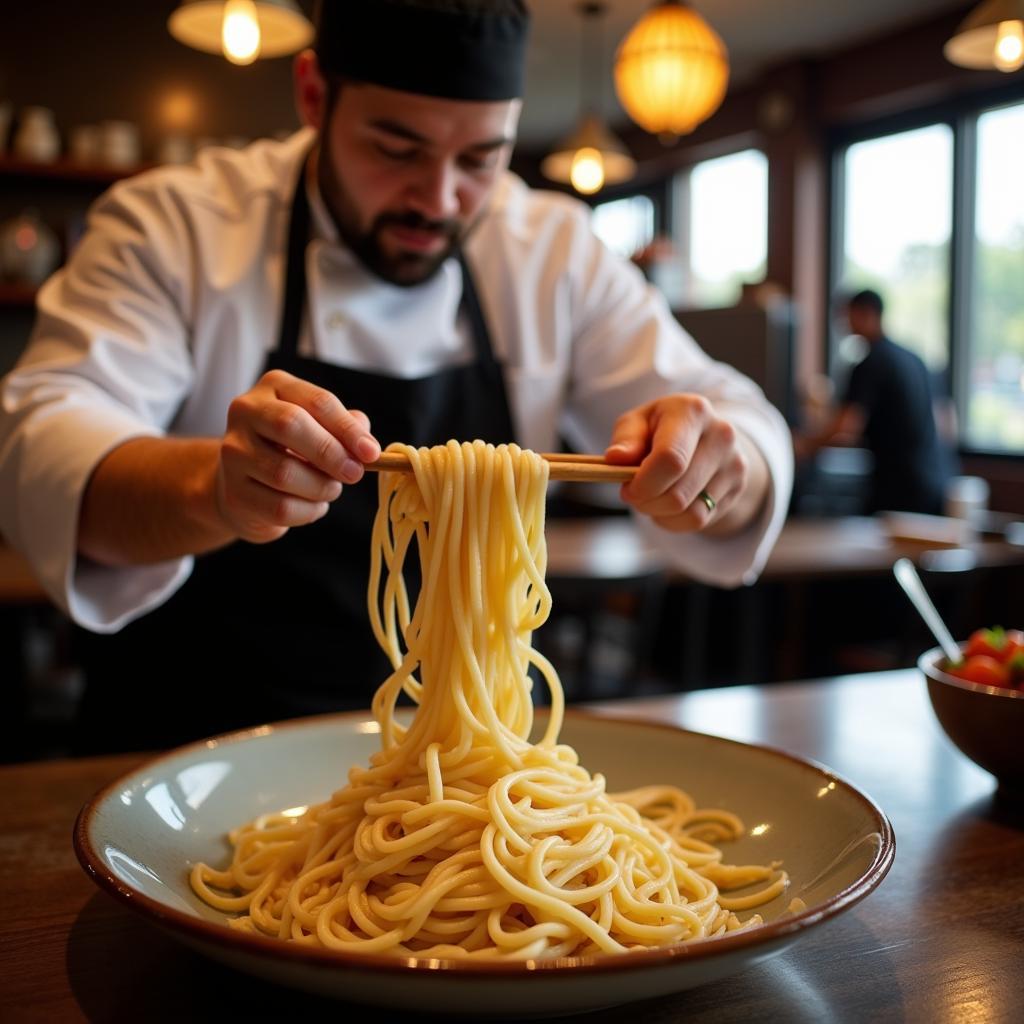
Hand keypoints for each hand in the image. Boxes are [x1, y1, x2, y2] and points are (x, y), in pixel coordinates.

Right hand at [214, 369, 380, 542]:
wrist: (245, 486)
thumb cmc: (292, 451)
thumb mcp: (320, 429)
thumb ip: (345, 430)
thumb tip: (366, 445)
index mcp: (274, 386)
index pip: (318, 402)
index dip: (348, 429)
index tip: (371, 453)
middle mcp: (246, 411)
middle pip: (291, 426)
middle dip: (331, 454)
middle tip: (354, 473)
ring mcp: (233, 451)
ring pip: (284, 473)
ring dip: (321, 488)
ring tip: (331, 490)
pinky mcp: (234, 491)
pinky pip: (280, 507)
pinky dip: (308, 511)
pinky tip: (313, 506)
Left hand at [605, 394, 765, 533]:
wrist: (703, 434)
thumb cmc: (660, 427)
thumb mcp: (637, 422)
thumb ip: (625, 439)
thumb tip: (615, 458)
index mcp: (692, 411)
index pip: (670, 460)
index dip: (643, 484)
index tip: (627, 488)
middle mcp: (721, 435)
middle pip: (678, 493)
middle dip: (647, 502)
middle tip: (634, 494)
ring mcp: (734, 463)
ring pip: (690, 512)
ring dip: (659, 514)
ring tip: (650, 498)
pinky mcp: (737, 486)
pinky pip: (699, 520)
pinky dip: (674, 521)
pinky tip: (666, 506)